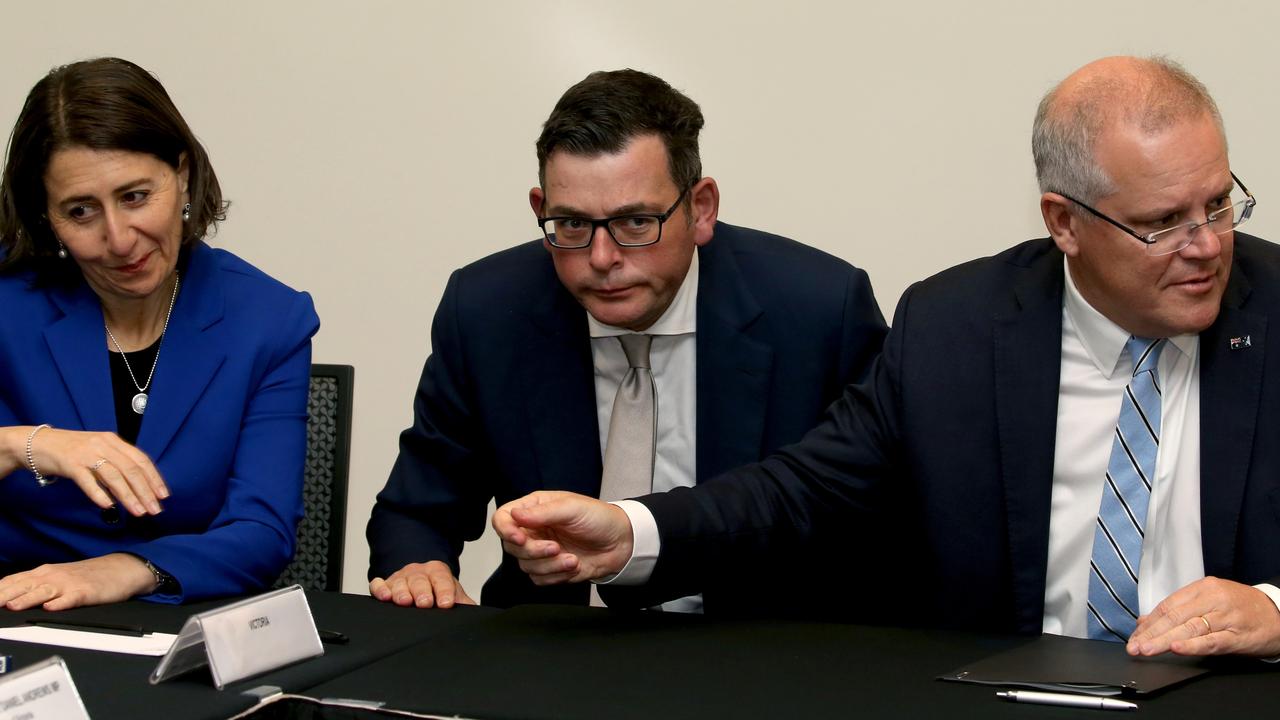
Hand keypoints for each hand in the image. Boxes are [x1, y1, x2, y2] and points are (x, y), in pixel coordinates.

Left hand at [0, 554, 158, 610]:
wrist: (121, 569)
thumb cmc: (87, 576)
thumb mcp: (57, 577)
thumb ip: (33, 586)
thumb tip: (6, 598)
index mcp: (43, 573)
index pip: (11, 581)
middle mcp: (52, 576)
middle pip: (22, 586)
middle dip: (3, 596)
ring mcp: (69, 584)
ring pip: (43, 591)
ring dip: (27, 599)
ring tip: (12, 606)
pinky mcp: (87, 592)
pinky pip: (72, 598)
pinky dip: (61, 603)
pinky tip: (52, 607)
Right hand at [23, 427, 167, 516]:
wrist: (36, 443)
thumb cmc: (70, 450)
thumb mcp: (98, 450)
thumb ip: (116, 462)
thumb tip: (137, 485)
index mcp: (113, 441)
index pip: (141, 460)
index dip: (154, 478)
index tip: (163, 496)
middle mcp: (103, 445)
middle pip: (131, 469)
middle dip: (146, 491)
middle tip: (155, 509)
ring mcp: (86, 453)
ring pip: (114, 476)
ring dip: (129, 496)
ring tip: (138, 512)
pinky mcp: (70, 463)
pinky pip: (87, 481)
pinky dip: (99, 494)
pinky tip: (108, 506)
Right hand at [369, 560, 474, 608]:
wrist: (422, 580)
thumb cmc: (438, 591)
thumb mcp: (453, 595)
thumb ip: (464, 604)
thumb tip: (476, 616)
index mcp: (438, 572)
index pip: (442, 579)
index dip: (445, 591)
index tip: (447, 603)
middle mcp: (418, 572)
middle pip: (420, 580)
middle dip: (423, 592)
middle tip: (425, 603)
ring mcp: (400, 577)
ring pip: (400, 582)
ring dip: (401, 592)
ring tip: (404, 601)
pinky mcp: (385, 584)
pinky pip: (379, 584)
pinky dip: (380, 589)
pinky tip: (384, 597)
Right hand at [492, 491, 633, 584]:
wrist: (621, 543)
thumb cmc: (599, 518)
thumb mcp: (572, 508)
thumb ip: (542, 512)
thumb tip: (514, 515)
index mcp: (534, 508)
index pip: (503, 518)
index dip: (505, 530)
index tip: (520, 538)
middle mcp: (533, 530)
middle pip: (511, 546)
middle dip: (534, 551)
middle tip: (556, 548)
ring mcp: (540, 550)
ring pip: (525, 566)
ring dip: (549, 566)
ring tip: (572, 559)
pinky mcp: (550, 569)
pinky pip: (539, 579)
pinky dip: (556, 576)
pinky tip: (573, 565)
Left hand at [1128, 576, 1279, 656]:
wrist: (1277, 613)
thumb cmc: (1240, 607)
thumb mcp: (1208, 601)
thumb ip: (1178, 610)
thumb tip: (1145, 622)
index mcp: (1202, 588)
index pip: (1167, 606)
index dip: (1148, 623)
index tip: (1134, 636)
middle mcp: (1212, 600)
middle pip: (1174, 617)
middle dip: (1150, 634)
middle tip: (1134, 647)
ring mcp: (1225, 617)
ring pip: (1189, 628)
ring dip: (1163, 641)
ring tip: (1146, 649)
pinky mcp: (1237, 635)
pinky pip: (1211, 641)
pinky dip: (1192, 645)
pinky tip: (1177, 648)